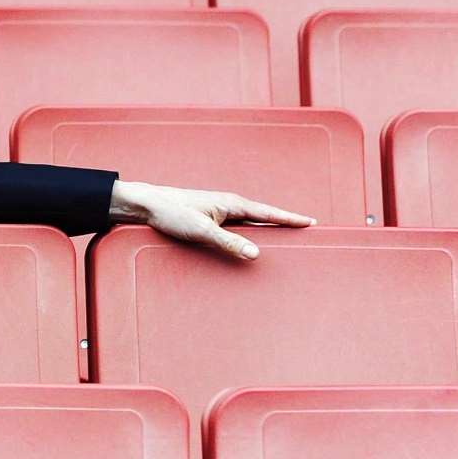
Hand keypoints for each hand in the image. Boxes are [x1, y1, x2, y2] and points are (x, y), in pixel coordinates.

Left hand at [109, 180, 315, 260]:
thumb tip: (256, 255)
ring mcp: (219, 211)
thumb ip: (229, 243)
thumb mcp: (201, 231)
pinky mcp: (208, 217)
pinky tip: (247, 242)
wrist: (145, 204)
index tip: (312, 223)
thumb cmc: (172, 213)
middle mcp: (229, 205)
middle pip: (263, 217)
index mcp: (232, 204)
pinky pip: (236, 227)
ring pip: (250, 222)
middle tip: (305, 231)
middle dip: (284, 223)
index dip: (291, 219)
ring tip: (284, 238)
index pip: (269, 212)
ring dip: (266, 229)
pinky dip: (247, 233)